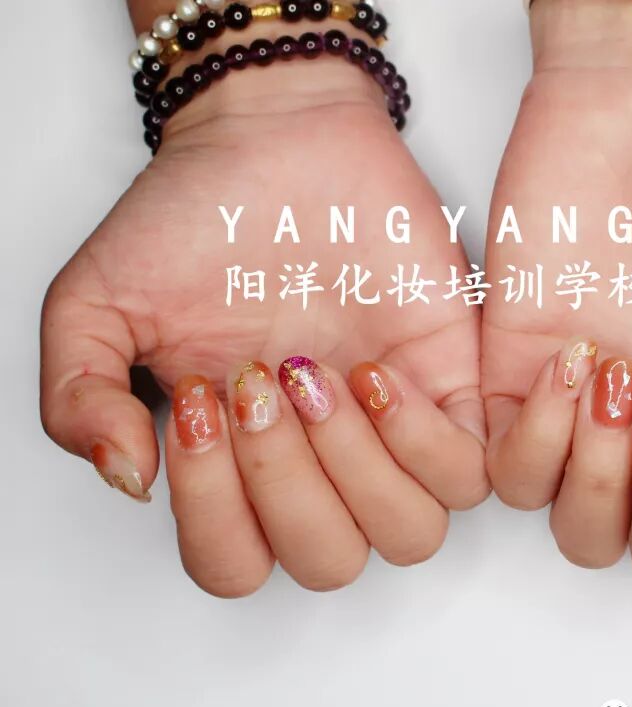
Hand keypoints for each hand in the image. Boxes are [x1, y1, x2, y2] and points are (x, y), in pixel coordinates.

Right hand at [40, 37, 487, 595]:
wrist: (277, 139)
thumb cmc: (195, 222)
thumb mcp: (97, 307)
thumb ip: (81, 397)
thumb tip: (128, 478)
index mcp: (239, 466)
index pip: (236, 565)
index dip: (216, 508)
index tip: (197, 395)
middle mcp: (320, 464)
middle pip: (329, 562)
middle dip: (287, 482)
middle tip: (260, 378)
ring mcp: (392, 433)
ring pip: (411, 534)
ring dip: (358, 468)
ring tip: (320, 374)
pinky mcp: (454, 389)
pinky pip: (472, 475)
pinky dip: (422, 439)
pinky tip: (374, 369)